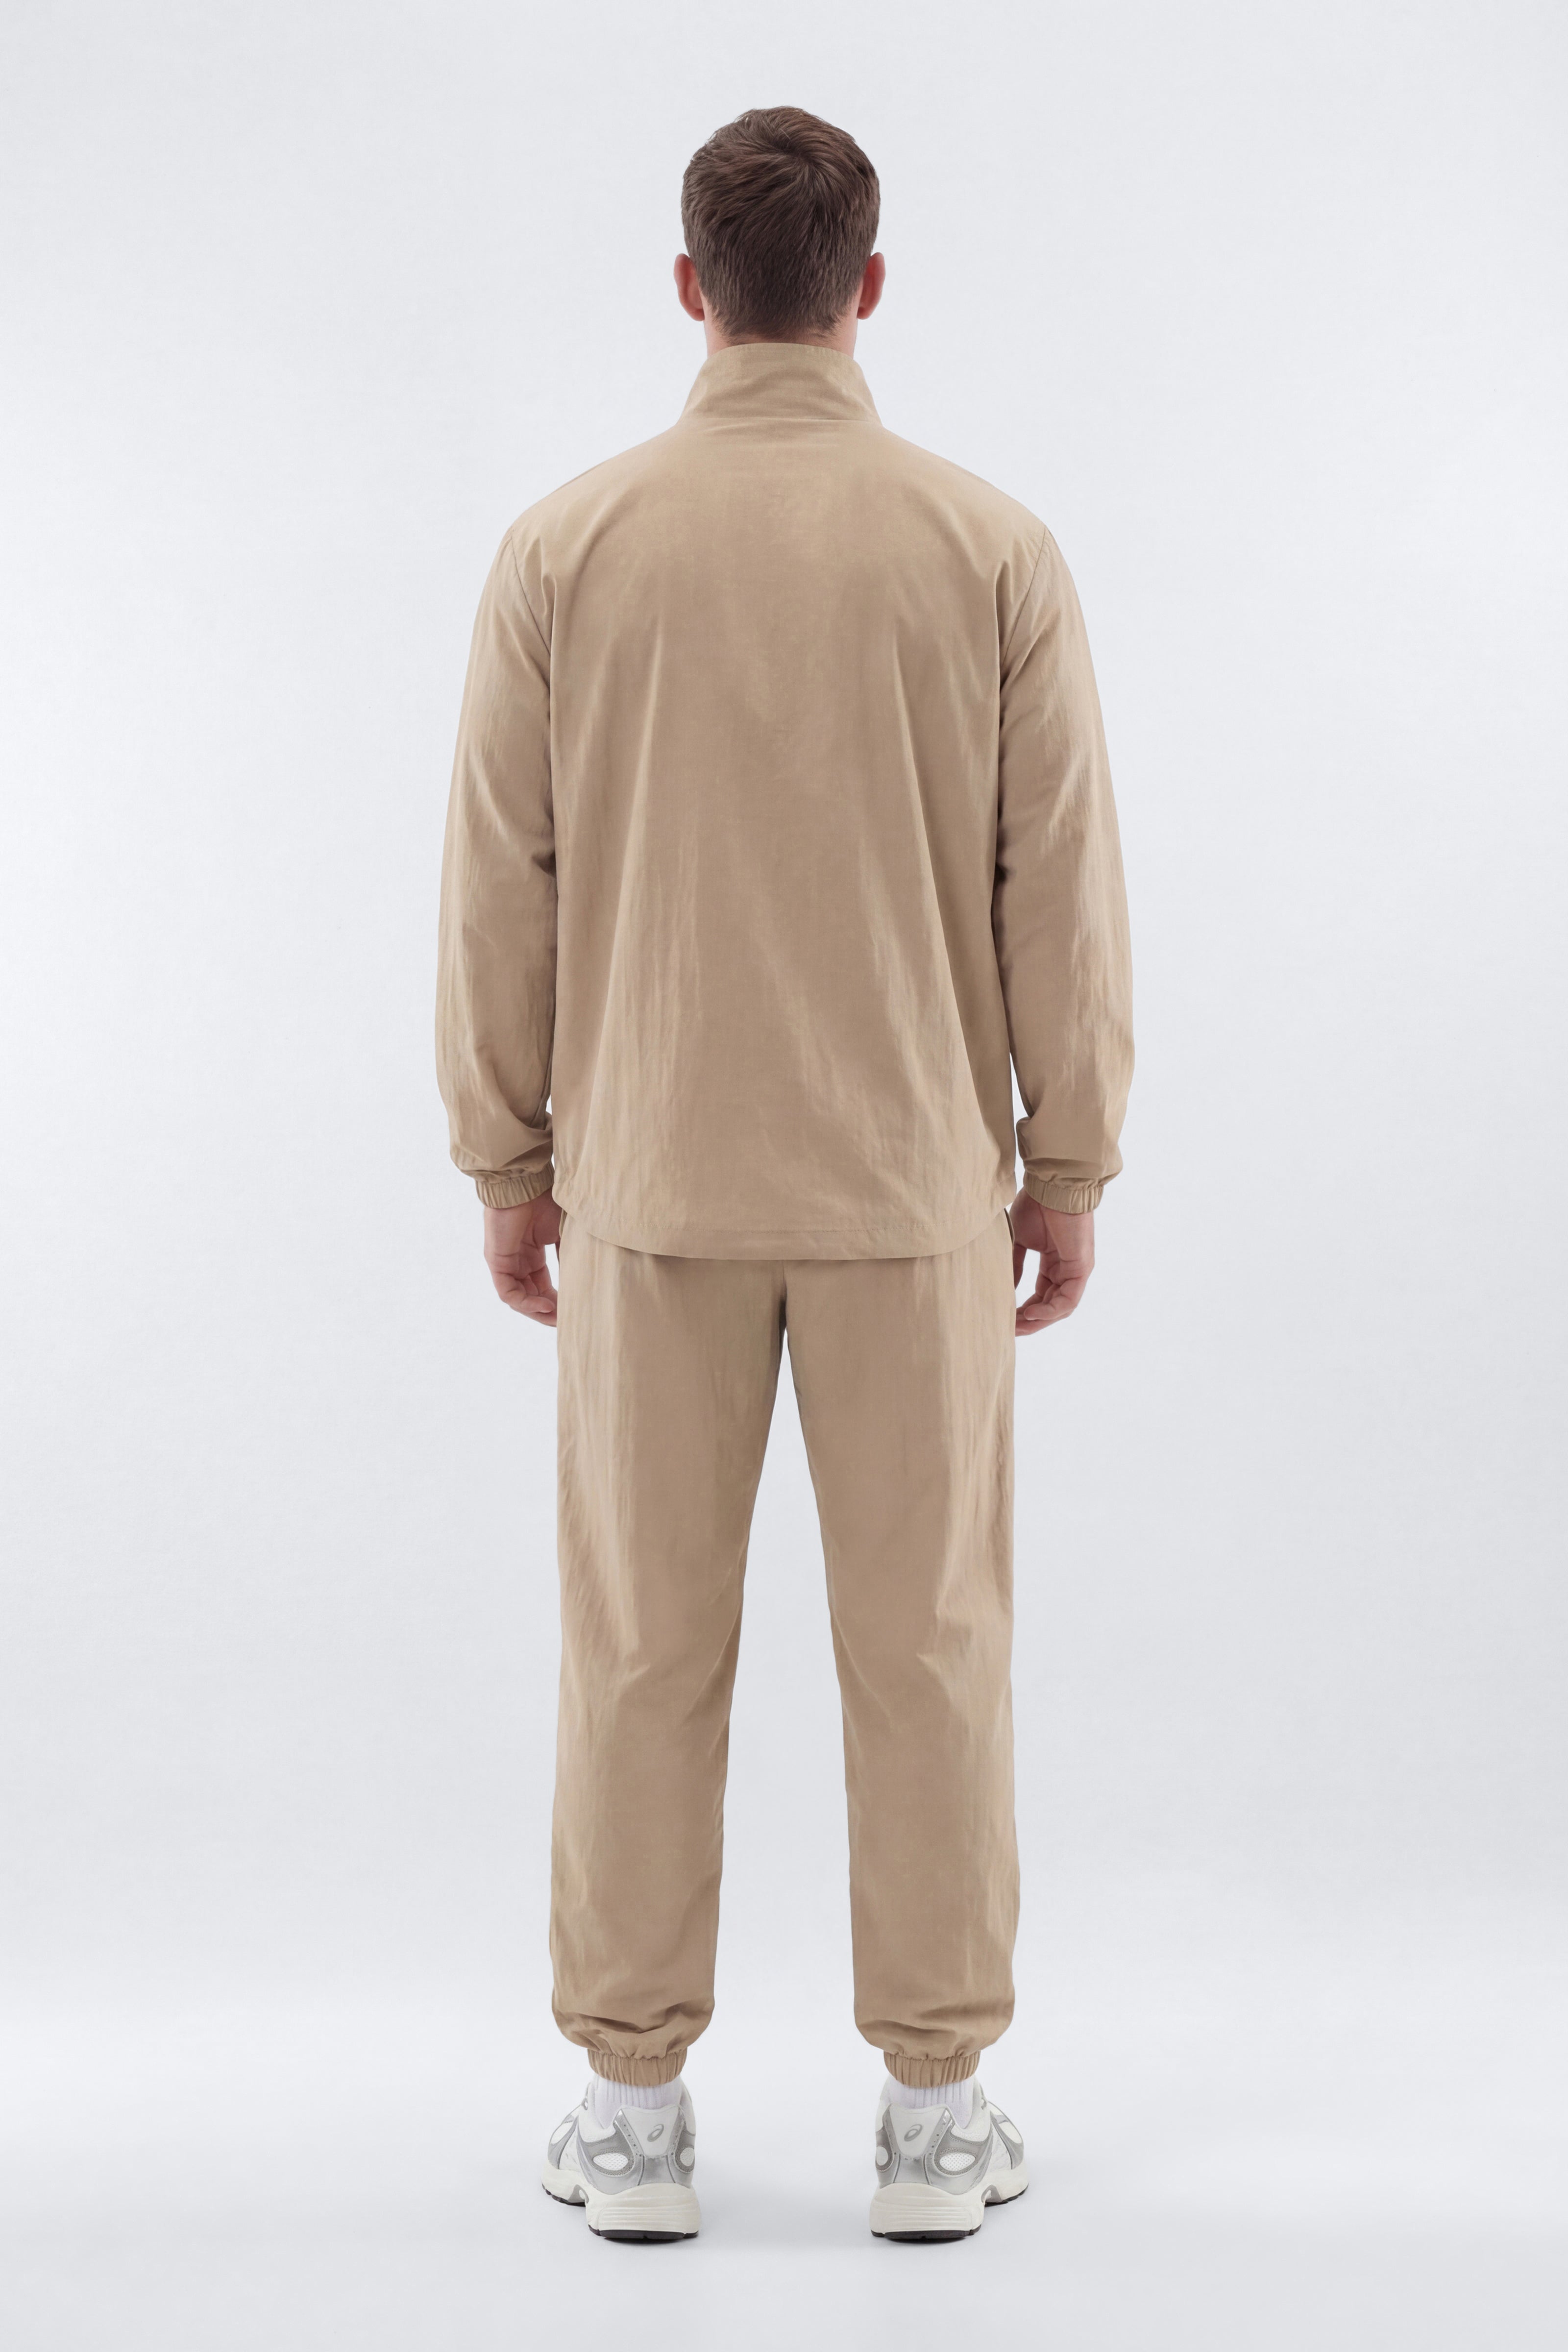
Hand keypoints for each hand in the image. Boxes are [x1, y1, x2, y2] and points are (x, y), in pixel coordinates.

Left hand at [483, 1194, 561, 1324]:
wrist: (523, 1184)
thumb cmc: (543, 1201)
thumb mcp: (562, 1233)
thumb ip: (568, 1255)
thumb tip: (583, 1279)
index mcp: (531, 1254)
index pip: (543, 1285)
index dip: (557, 1300)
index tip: (573, 1311)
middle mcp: (517, 1261)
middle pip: (531, 1296)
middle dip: (548, 1312)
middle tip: (566, 1322)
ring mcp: (505, 1263)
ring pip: (519, 1299)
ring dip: (537, 1311)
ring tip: (557, 1317)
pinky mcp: (496, 1262)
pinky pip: (508, 1293)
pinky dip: (526, 1303)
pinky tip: (545, 1305)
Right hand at [1010, 1191, 1093, 1335]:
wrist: (1053, 1185)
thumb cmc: (1037, 1204)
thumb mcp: (1019, 1240)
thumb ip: (1014, 1264)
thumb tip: (1005, 1288)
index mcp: (1054, 1263)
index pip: (1041, 1295)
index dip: (1023, 1310)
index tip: (1004, 1319)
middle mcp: (1067, 1270)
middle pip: (1050, 1306)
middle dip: (1029, 1321)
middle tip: (1008, 1330)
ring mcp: (1076, 1270)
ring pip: (1060, 1308)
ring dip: (1039, 1320)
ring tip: (1017, 1327)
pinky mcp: (1082, 1268)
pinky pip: (1068, 1300)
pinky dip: (1050, 1310)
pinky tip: (1032, 1314)